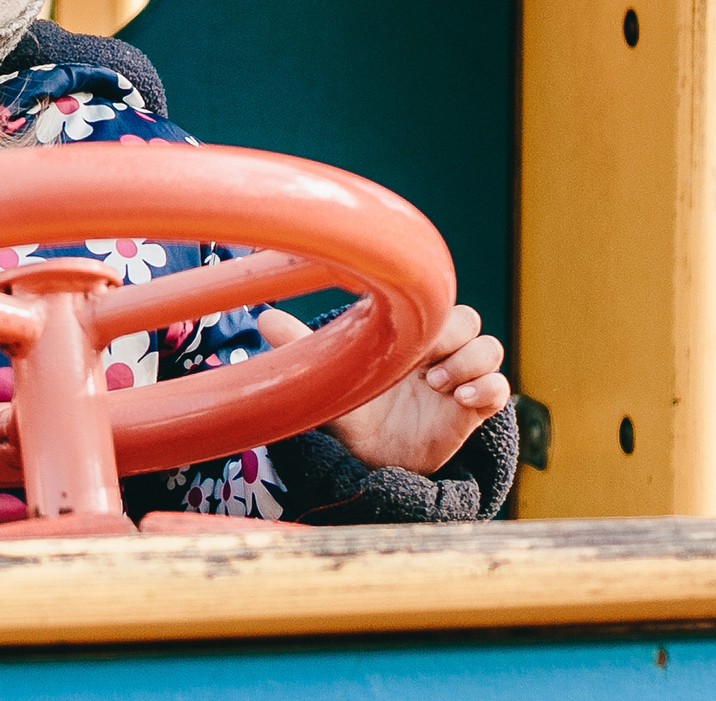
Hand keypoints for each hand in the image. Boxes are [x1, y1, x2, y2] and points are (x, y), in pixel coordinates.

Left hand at [259, 303, 509, 475]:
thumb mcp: (327, 379)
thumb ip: (300, 347)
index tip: (408, 336)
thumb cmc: (347, 412)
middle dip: (454, 336)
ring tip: (437, 385)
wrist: (365, 461)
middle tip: (424, 364)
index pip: (436, 303)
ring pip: (491, 349)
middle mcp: (434, 353)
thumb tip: (264, 316)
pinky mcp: (470, 411)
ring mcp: (456, 380)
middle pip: (470, 321)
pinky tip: (459, 400)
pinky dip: (489, 388)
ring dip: (471, 361)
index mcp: (405, 337)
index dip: (431, 311)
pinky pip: (501, 389)